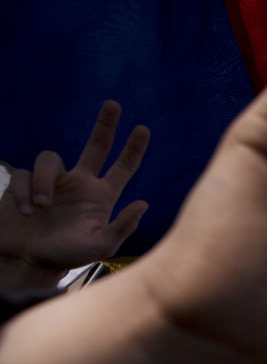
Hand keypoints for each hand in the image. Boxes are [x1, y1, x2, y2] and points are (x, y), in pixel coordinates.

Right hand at [0, 100, 147, 289]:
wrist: (27, 259)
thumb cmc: (66, 255)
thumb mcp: (100, 247)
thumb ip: (122, 227)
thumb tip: (144, 203)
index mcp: (102, 195)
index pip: (123, 167)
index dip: (133, 149)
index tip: (143, 128)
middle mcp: (80, 182)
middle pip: (96, 145)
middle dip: (105, 124)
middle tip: (114, 104)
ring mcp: (53, 181)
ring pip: (50, 159)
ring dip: (45, 182)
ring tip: (41, 208)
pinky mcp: (26, 183)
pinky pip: (24, 175)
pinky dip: (24, 193)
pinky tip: (25, 212)